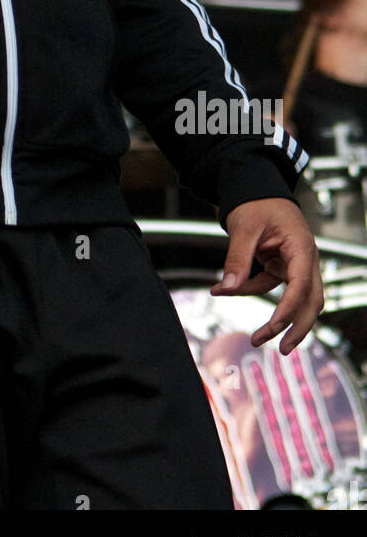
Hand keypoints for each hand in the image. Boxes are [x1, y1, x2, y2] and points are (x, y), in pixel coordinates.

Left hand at [210, 197, 322, 353]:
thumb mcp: (243, 228)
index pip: (302, 285)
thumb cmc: (256, 202)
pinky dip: (250, 291)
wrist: (256, 186)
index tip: (274, 328)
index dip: (289, 309)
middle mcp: (305, 258)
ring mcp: (296, 264)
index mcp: (301, 247)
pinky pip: (271, 287)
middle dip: (299, 327)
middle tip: (282, 350)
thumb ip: (237, 259)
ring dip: (278, 318)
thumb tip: (226, 288)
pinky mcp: (282, 267)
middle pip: (312, 301)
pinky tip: (223, 290)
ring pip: (296, 299)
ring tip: (257, 338)